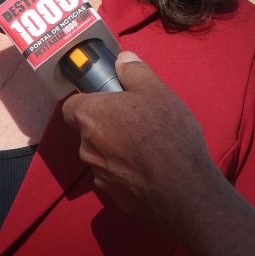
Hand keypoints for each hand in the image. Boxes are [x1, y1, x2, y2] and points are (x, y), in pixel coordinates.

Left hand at [62, 52, 214, 223]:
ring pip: (101, 155)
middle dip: (106, 126)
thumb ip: (135, 72)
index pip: (71, 106)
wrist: (183, 188)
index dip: (87, 102)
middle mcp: (86, 146)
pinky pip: (114, 177)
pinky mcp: (112, 196)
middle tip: (136, 122)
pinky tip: (149, 170)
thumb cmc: (167, 133)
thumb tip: (122, 59)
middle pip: (88, 130)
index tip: (108, 102)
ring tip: (147, 148)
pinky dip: (125, 172)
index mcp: (90, 116)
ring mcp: (97, 174)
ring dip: (115, 150)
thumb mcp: (156, 91)